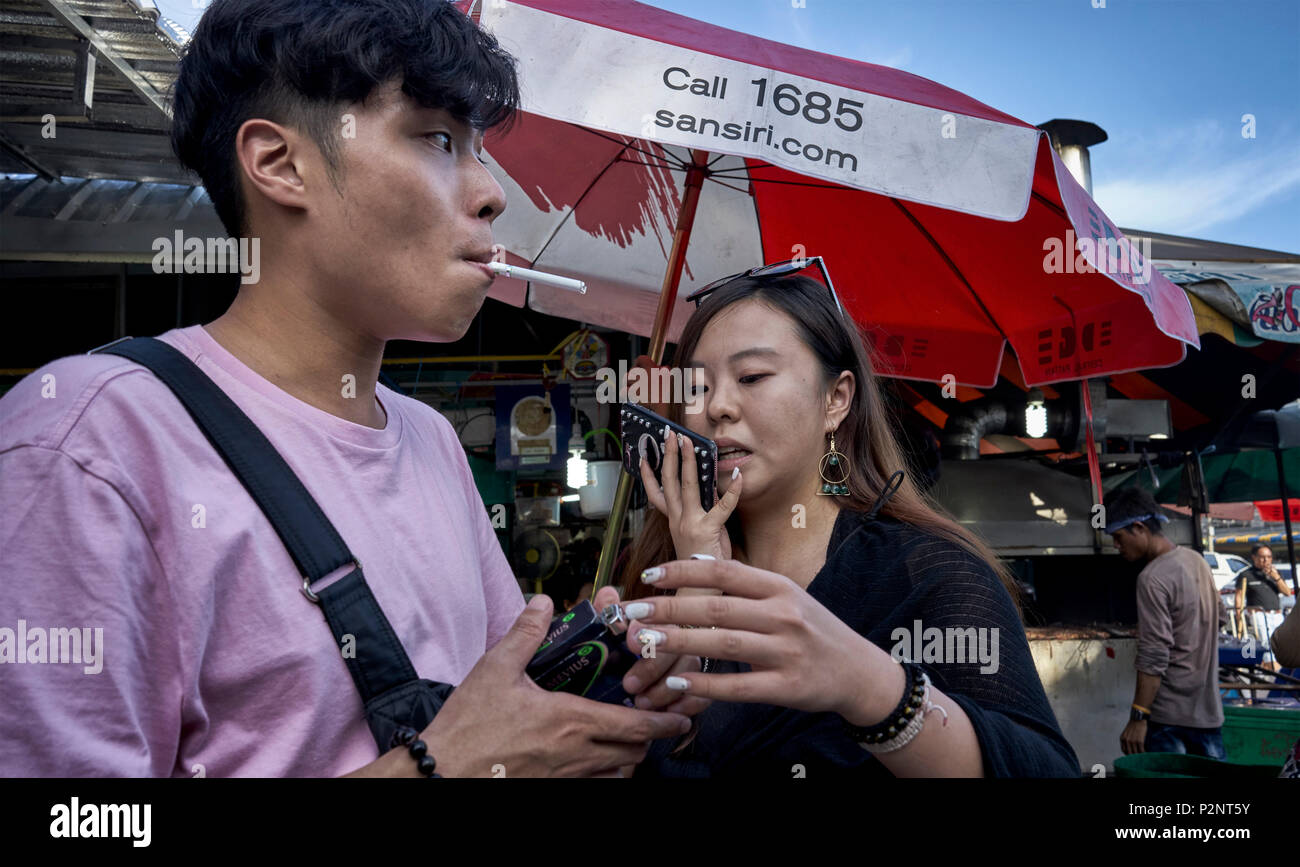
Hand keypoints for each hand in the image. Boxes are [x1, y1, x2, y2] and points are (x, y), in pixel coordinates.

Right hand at [346, 595, 689, 776]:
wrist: (440, 772)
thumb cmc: (467, 725)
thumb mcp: (495, 669)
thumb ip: (525, 634)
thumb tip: (542, 603)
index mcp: (569, 719)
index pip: (633, 725)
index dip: (663, 722)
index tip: (680, 716)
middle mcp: (575, 754)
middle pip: (634, 752)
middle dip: (651, 738)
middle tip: (656, 723)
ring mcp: (565, 778)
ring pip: (617, 773)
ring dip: (628, 757)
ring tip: (629, 741)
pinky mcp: (551, 791)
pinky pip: (594, 787)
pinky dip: (605, 775)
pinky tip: (597, 761)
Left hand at [590, 585, 710, 716]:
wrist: (620, 679)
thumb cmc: (615, 652)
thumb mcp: (606, 632)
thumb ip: (607, 613)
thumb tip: (608, 594)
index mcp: (656, 618)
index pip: (658, 614)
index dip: (645, 629)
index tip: (630, 643)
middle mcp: (679, 635)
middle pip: (677, 645)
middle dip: (652, 667)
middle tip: (630, 684)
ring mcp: (690, 659)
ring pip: (690, 669)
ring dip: (666, 689)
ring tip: (643, 703)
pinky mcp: (699, 685)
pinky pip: (703, 693)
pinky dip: (687, 704)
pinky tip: (668, 713)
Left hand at [620, 557, 900, 723]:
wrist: (858, 671)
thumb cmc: (812, 630)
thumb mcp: (787, 597)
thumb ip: (746, 585)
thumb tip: (692, 565)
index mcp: (779, 587)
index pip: (724, 571)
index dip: (683, 571)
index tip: (649, 575)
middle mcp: (784, 615)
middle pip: (716, 608)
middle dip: (669, 608)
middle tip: (633, 610)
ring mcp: (786, 652)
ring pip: (722, 644)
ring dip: (679, 642)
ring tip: (646, 641)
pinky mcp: (787, 687)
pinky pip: (738, 686)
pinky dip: (706, 685)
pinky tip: (678, 681)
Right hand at [640, 430, 740, 561]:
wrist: (701, 590)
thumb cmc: (703, 563)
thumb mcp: (699, 533)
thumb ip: (703, 512)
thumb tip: (711, 489)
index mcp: (673, 521)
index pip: (655, 494)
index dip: (648, 475)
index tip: (644, 456)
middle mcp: (678, 520)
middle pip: (669, 482)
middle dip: (669, 455)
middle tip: (670, 435)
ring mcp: (690, 523)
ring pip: (687, 486)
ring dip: (688, 461)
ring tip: (690, 442)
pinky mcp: (708, 529)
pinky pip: (722, 506)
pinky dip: (732, 490)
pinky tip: (738, 475)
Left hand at [1121, 720, 1146, 754]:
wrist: (1138, 719)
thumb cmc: (1133, 725)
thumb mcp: (1126, 732)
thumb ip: (1127, 739)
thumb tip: (1131, 748)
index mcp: (1122, 738)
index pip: (1123, 750)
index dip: (1128, 754)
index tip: (1132, 756)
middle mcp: (1126, 740)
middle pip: (1129, 753)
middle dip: (1134, 757)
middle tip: (1138, 758)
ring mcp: (1133, 741)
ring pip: (1135, 753)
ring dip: (1139, 756)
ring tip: (1142, 757)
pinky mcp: (1139, 741)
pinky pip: (1141, 750)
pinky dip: (1143, 753)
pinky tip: (1145, 754)